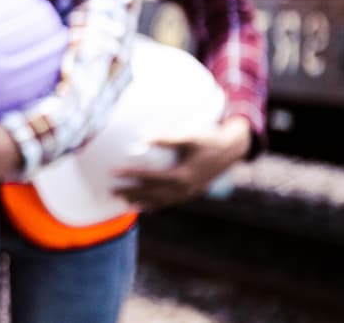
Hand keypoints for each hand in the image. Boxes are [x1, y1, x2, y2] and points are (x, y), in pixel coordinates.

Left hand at [114, 117, 251, 209]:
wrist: (231, 149)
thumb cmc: (209, 140)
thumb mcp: (190, 137)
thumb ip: (167, 139)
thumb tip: (144, 137)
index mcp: (183, 176)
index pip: (151, 177)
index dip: (131, 175)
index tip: (113, 172)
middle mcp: (185, 188)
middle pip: (153, 194)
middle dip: (132, 193)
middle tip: (111, 191)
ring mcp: (189, 192)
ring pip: (161, 201)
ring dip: (141, 201)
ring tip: (123, 201)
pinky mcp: (192, 192)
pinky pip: (171, 201)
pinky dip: (156, 205)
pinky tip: (143, 206)